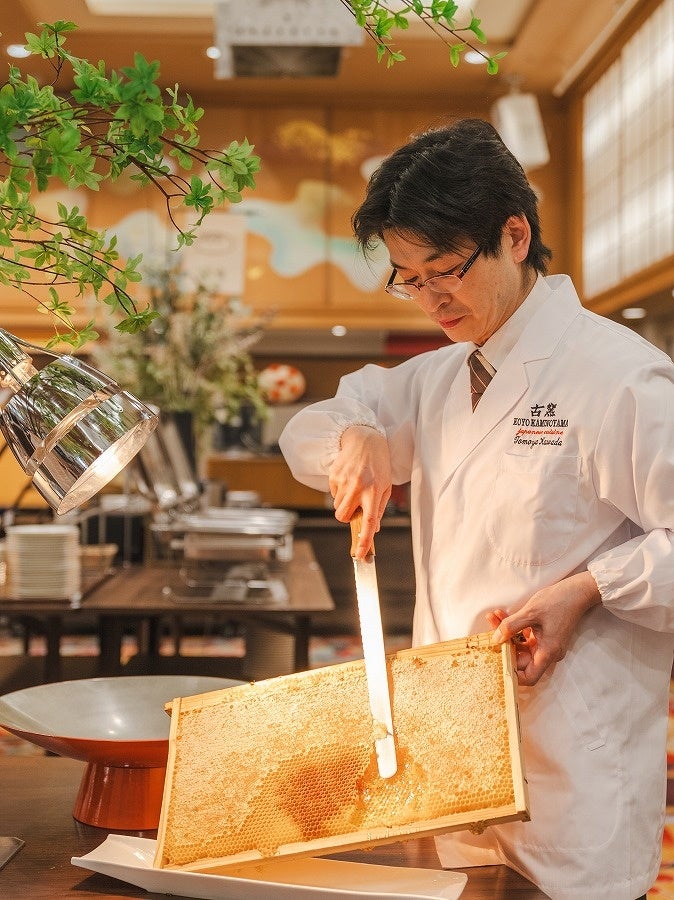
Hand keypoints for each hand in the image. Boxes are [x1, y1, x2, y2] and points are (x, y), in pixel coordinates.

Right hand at [328, 425, 390, 556]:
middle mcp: (358, 487)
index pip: (368, 521)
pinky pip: (333, 494)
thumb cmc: (378, 464)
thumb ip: (379, 508)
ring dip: (344, 502)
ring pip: (337, 506)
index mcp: (374, 491)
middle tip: (355, 506)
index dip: (364, 541)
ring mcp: (344, 481)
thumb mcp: (385, 485)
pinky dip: (339, 491)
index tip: (360, 555)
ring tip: (354, 487)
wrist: (364, 439)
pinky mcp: (334, 475)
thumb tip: (373, 529)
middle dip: (346, 517)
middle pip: (342, 517)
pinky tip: (348, 478)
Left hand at [488, 571, 600, 685]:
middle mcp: (548, 652)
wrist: (577, 591)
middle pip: (521, 659)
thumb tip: (496, 639)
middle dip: (503, 645)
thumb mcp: (530, 613)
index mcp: (547, 652)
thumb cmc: (557, 602)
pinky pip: (526, 637)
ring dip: (506, 633)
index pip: (529, 676)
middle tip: (489, 631)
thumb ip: (511, 626)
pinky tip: (502, 615)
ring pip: (521, 646)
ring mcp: (547, 644)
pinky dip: (514, 628)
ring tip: (493, 617)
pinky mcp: (545, 635)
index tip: (496, 661)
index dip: (512, 674)